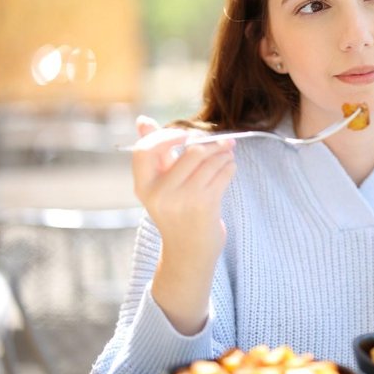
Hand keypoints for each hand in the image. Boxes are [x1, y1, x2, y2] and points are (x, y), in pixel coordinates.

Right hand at [131, 115, 235, 333]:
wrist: (189, 252)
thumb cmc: (175, 211)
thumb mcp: (159, 185)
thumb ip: (154, 153)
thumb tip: (142, 120)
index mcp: (143, 186)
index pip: (145, 150)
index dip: (166, 136)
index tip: (185, 134)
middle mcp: (160, 193)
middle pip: (190, 151)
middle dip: (210, 143)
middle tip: (222, 141)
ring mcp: (183, 200)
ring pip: (210, 160)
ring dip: (224, 153)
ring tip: (228, 153)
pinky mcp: (205, 205)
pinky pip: (222, 173)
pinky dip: (230, 165)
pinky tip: (230, 166)